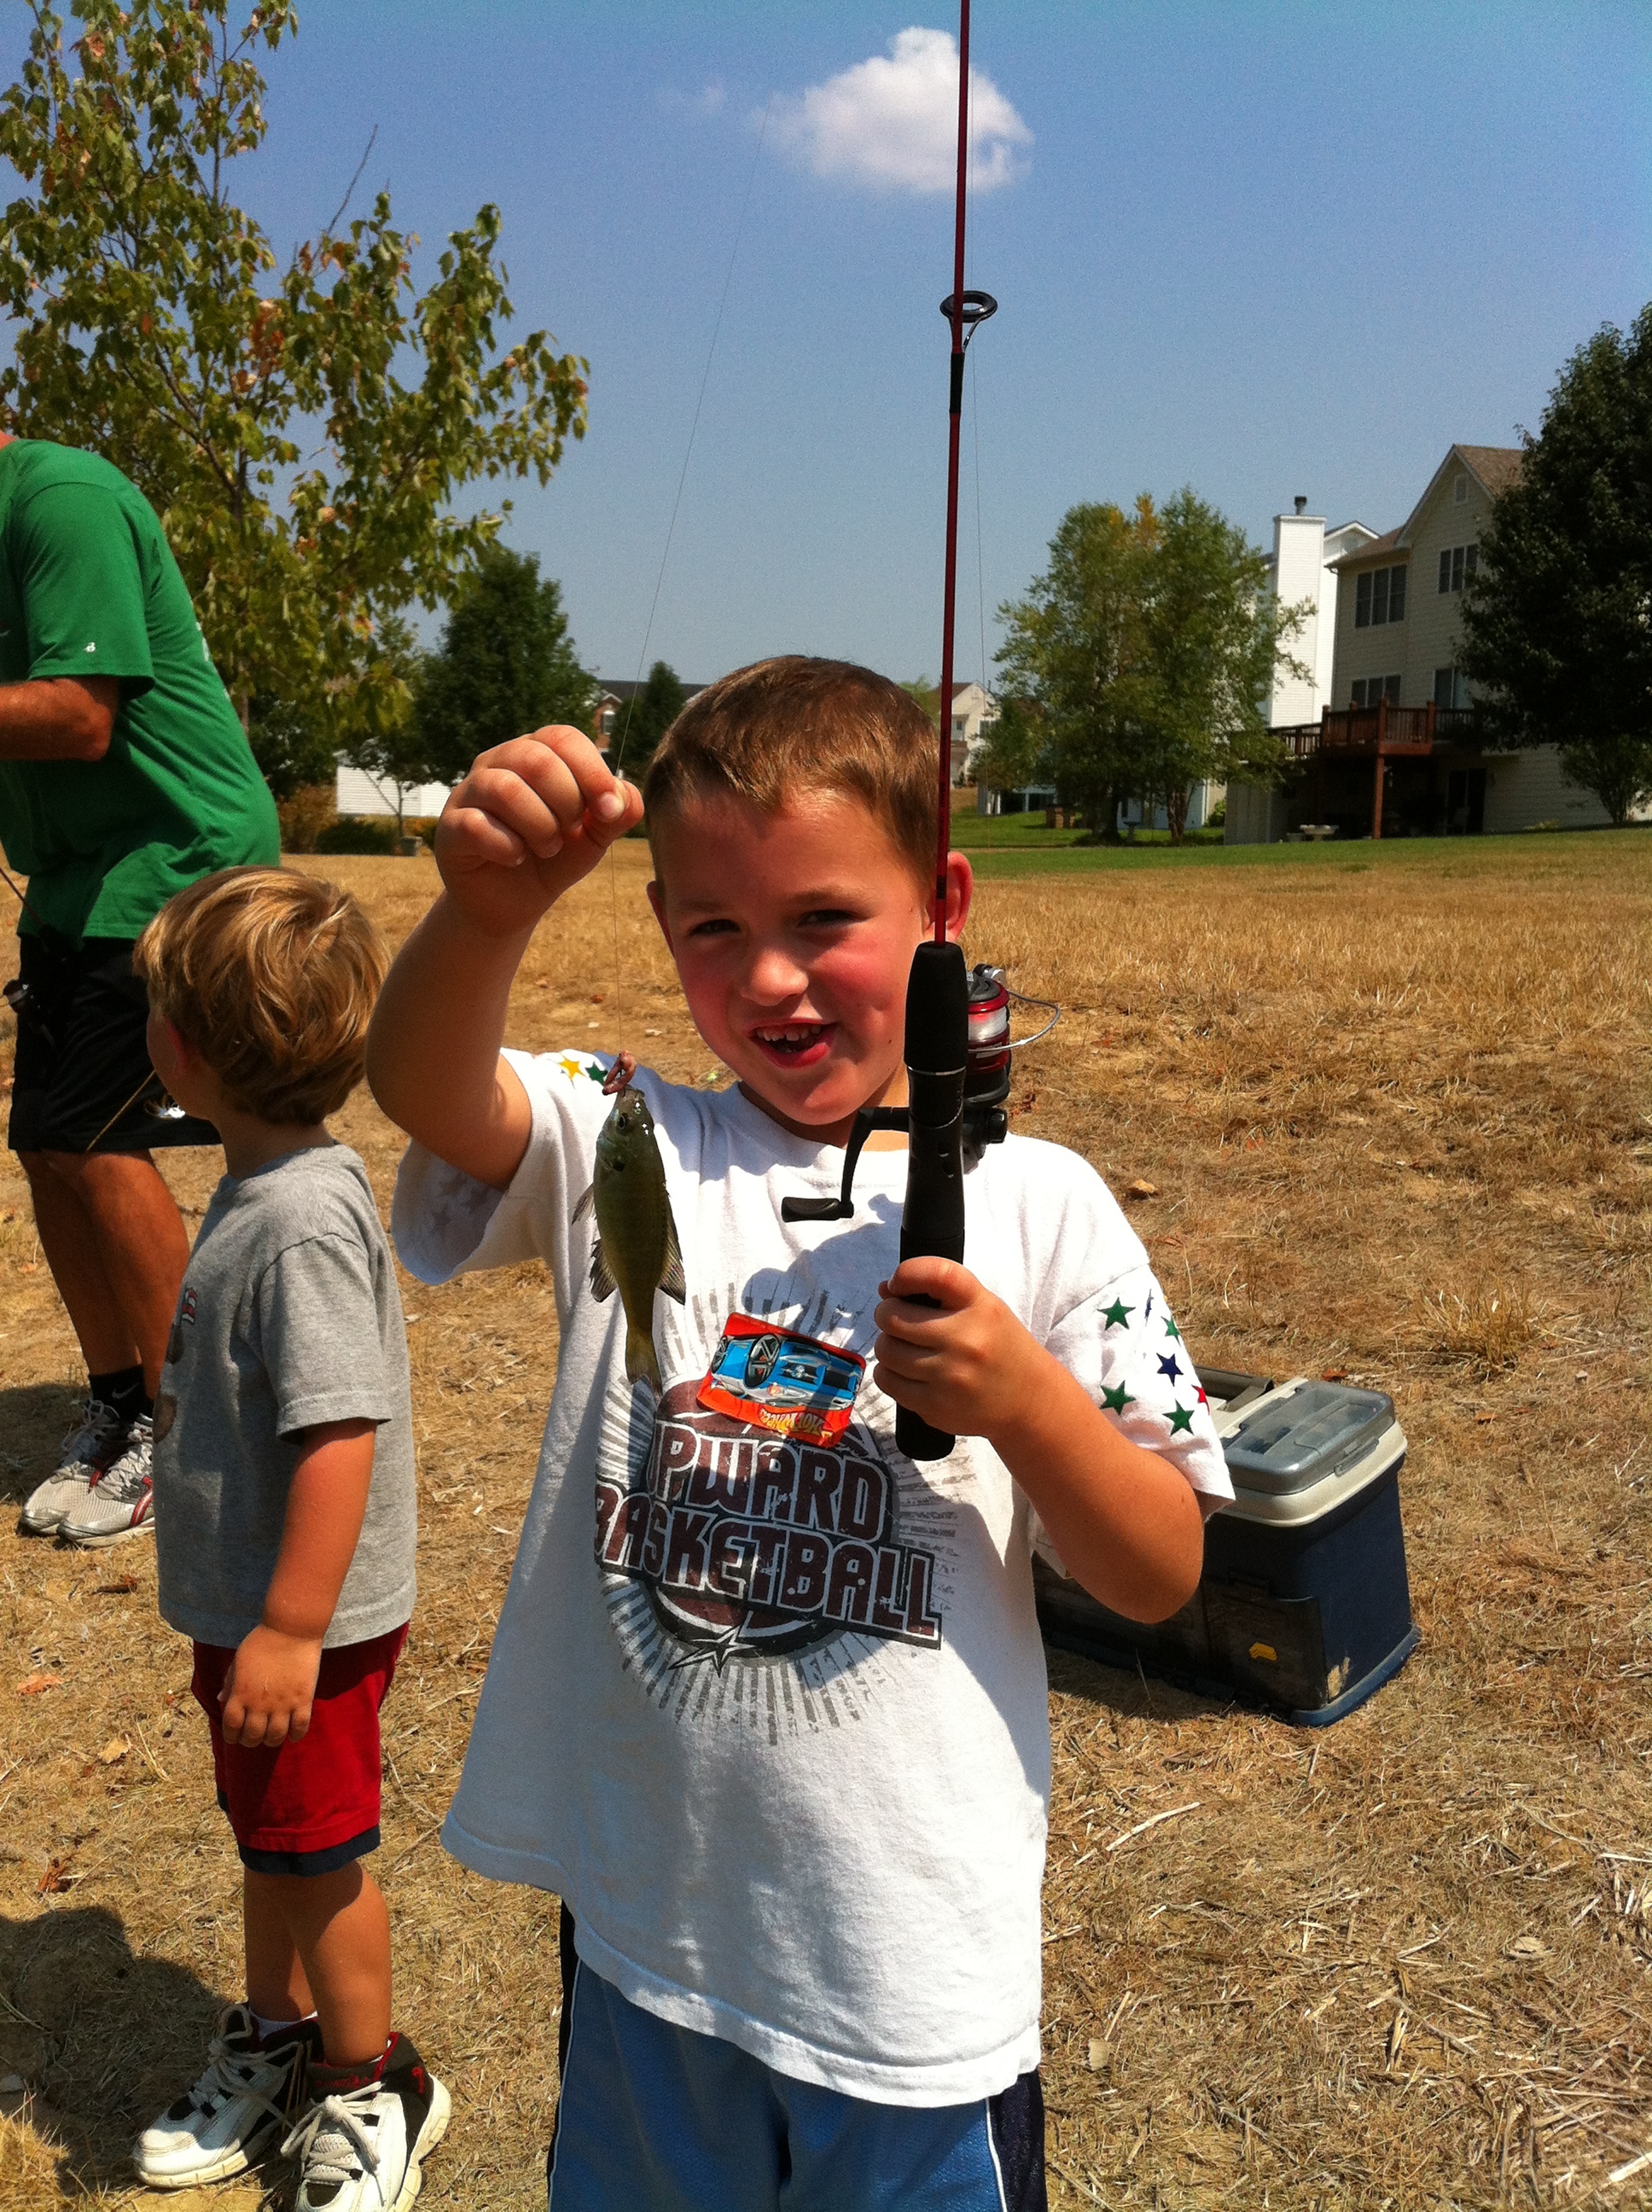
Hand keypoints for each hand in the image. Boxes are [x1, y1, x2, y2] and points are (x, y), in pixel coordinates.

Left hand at [219, 1624, 323, 1748]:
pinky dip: (296, 1735)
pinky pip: (300, 1727)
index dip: (232, 1735)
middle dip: (251, 1740)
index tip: (235, 1735)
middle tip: (254, 1736)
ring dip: (272, 1740)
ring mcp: (282, 1703)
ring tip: (272, 1736)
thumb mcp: (238, 1661)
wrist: (291, 1629)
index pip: (231, 1726)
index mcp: (240, 1693)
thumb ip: (230, 1682)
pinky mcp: (303, 1700)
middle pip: (252, 1736)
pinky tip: (293, 1734)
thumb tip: (221, 1698)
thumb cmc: (261, 1642)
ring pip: (275, 1736)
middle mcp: (259, 1703)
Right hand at [434, 725, 644, 936]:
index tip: (609, 811)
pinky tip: (516, 859)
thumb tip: (626, 796)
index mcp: (535, 754)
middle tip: (569, 832)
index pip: (562, 737)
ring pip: (505, 788)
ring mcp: (469, 793)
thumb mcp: (593, 838)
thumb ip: (615, 814)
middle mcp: (498, 763)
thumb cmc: (552, 858)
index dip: (592, 771)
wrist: (512, 904)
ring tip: (547, 848)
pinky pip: (477, 826)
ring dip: (539, 825)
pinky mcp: (450, 828)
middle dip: (566, 801)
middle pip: (535, 759)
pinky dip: (508, 847)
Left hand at [872, 1256, 1050, 1444]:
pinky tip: (907, 1371)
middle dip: (887, 1315)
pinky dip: (888, 1373)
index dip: (906, 1273)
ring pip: (886, 1351)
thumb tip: (884, 1290)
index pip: (936, 1274)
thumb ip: (938, 1292)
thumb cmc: (999, 1346)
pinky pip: (886, 1381)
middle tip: (897, 1320)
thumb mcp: (983, 1308)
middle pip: (894, 1318)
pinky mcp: (936, 1407)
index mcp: (980, 1307)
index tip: (897, 1284)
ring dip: (888, 1345)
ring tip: (905, 1347)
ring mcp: (950, 1376)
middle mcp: (966, 1340)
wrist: (1029, 1400)